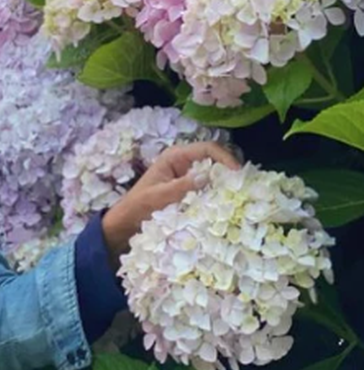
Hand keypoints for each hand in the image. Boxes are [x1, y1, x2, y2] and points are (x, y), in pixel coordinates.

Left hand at [101, 141, 240, 265]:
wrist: (127, 221)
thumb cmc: (139, 206)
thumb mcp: (159, 196)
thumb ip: (182, 186)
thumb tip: (207, 176)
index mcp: (174, 156)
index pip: (207, 148)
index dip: (225, 157)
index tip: (237, 173)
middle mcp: (182, 161)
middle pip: (213, 158)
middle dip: (228, 169)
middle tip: (242, 185)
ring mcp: (186, 174)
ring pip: (212, 172)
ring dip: (223, 181)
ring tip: (237, 193)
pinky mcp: (188, 187)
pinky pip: (207, 185)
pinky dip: (216, 191)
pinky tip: (223, 201)